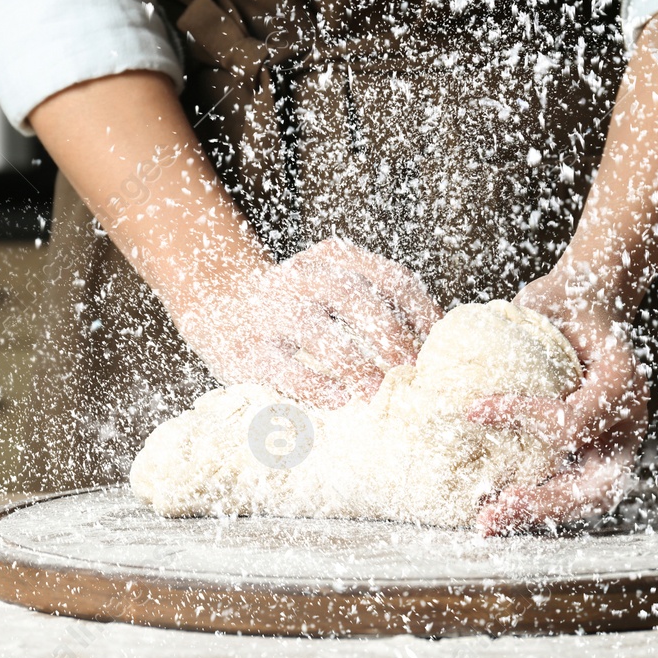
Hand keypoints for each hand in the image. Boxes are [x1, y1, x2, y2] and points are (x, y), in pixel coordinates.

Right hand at [179, 238, 440, 408]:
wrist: (218, 300)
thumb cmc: (295, 300)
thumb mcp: (332, 280)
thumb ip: (373, 297)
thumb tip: (433, 339)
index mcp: (333, 257)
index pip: (391, 278)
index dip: (420, 313)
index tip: (438, 344)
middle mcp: (303, 276)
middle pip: (359, 302)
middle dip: (392, 339)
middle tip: (413, 371)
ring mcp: (273, 311)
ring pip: (321, 335)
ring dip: (356, 366)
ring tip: (379, 390)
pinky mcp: (251, 349)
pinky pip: (287, 370)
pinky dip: (317, 387)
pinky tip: (339, 400)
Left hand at [466, 273, 647, 534]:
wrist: (588, 307)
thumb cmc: (568, 305)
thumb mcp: (554, 305)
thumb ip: (526, 333)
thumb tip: (471, 373)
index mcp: (623, 388)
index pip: (575, 421)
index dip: (527, 420)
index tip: (476, 409)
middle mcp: (625, 427)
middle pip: (599, 489)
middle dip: (546, 504)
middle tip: (497, 509)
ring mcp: (612, 448)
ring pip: (587, 500)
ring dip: (538, 515)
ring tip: (489, 523)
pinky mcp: (591, 456)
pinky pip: (567, 489)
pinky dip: (534, 502)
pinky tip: (494, 508)